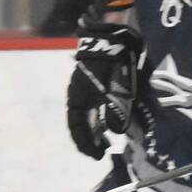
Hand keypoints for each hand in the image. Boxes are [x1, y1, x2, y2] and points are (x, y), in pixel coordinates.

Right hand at [65, 24, 140, 158]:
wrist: (110, 36)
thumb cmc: (110, 64)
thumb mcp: (113, 89)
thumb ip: (114, 111)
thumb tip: (114, 131)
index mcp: (78, 99)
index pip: (77, 127)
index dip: (86, 144)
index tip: (98, 155)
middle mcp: (78, 95)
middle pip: (81, 122)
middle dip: (91, 138)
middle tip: (104, 148)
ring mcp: (86, 87)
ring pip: (88, 114)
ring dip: (96, 127)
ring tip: (108, 136)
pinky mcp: (95, 80)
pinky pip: (95, 104)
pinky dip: (102, 115)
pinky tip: (112, 116)